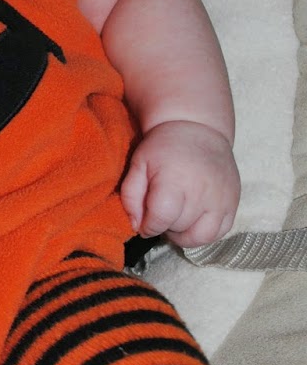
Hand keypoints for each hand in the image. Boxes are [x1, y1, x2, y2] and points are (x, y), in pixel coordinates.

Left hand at [120, 120, 239, 247]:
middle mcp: (202, 192)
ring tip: (177, 218)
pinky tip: (193, 219)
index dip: (149, 226)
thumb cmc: (163, 148)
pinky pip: (220, 232)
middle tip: (161, 212)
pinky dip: (204, 233)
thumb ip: (131, 197)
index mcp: (175, 180)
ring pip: (201, 236)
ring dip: (184, 234)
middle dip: (165, 226)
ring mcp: (222, 198)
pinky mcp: (233, 202)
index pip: (161, 220)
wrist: (197, 127)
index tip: (146, 220)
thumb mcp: (138, 164)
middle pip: (179, 228)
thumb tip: (138, 226)